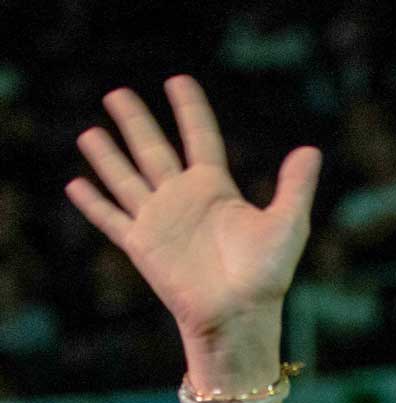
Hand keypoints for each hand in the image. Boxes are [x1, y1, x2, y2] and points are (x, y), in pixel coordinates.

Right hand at [66, 77, 320, 360]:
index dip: (189, 108)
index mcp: (215, 189)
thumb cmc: (265, 277)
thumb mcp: (287, 225)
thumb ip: (294, 187)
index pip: (199, 137)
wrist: (238, 316)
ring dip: (107, 155)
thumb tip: (311, 150)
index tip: (177, 81)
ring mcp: (160, 221)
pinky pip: (112, 218)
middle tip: (117, 94)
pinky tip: (75, 184)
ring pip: (126, 178)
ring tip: (88, 133)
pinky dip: (93, 203)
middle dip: (135, 121)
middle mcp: (183, 199)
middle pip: (153, 149)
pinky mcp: (142, 245)